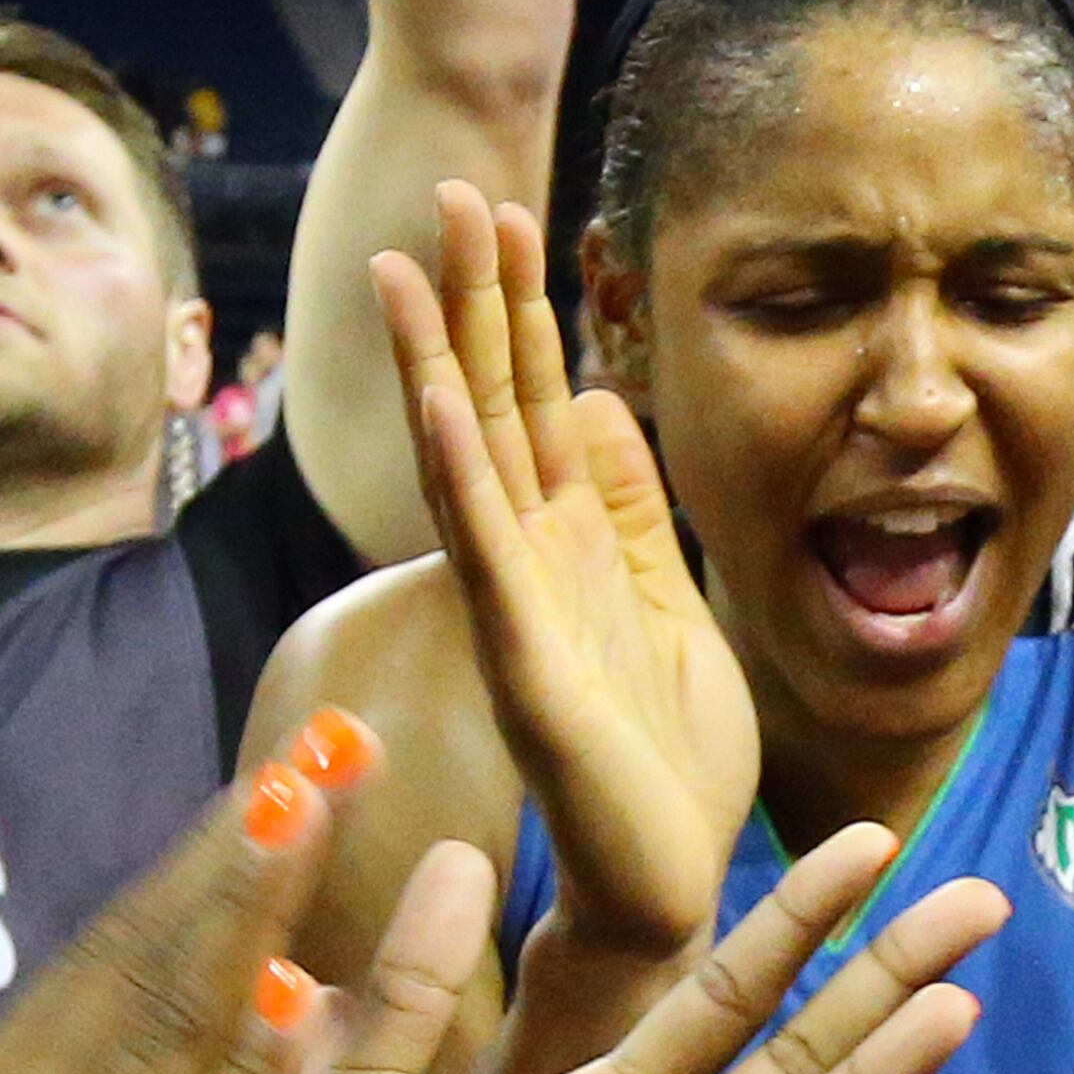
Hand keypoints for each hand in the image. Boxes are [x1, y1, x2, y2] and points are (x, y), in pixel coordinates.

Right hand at [375, 183, 755, 963]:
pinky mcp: (526, 664)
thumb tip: (591, 399)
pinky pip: (487, 555)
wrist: (666, 882)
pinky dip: (460, 477)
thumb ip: (631, 508)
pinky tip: (441, 404)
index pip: (531, 402)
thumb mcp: (669, 600)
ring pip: (468, 462)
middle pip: (490, 406)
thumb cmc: (669, 758)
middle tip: (451, 191)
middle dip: (470, 300)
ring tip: (404, 269)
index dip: (519, 309)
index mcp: (567, 544)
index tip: (509, 213)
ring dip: (436, 362)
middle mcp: (527, 562)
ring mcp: (516, 609)